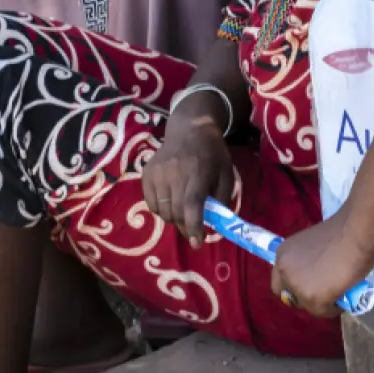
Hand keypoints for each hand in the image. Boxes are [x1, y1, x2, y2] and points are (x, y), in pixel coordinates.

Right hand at [142, 113, 234, 248]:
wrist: (190, 129)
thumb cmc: (212, 154)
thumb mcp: (227, 174)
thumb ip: (222, 199)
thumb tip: (214, 225)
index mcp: (197, 173)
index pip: (191, 206)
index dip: (193, 227)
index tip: (197, 243)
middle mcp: (174, 174)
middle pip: (175, 212)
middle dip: (185, 227)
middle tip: (193, 231)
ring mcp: (157, 173)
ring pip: (162, 211)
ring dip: (173, 219)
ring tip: (183, 212)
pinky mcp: (146, 174)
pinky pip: (151, 203)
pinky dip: (161, 210)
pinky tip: (171, 202)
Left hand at [271, 213, 373, 317]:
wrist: (356, 232)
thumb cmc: (342, 230)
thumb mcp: (313, 244)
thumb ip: (308, 260)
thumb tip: (318, 273)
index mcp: (282, 254)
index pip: (280, 280)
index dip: (295, 285)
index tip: (310, 284)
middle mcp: (285, 271)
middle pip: (291, 296)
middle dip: (306, 295)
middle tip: (324, 290)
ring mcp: (298, 287)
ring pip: (308, 306)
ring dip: (322, 302)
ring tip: (339, 294)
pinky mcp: (314, 299)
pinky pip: (324, 312)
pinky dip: (335, 308)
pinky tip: (346, 298)